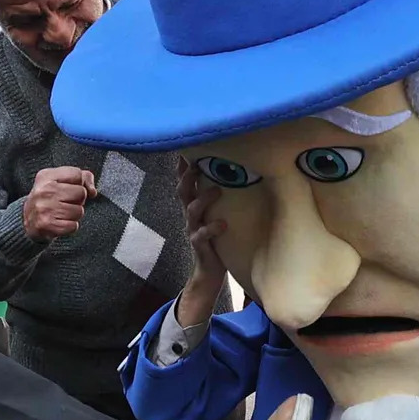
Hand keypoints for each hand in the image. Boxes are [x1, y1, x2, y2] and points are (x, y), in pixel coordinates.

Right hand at [24, 166, 96, 240]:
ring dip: (74, 215)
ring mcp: (45, 208)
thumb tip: (93, 191)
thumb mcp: (60, 181)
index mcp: (46, 176)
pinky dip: (70, 226)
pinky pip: (73, 226)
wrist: (28, 222)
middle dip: (77, 200)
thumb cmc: (49, 199)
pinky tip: (60, 223)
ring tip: (61, 213)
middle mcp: (44, 191)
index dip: (78, 183)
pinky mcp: (47, 225)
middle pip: (81, 193)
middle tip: (64, 203)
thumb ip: (83, 177)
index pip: (77, 174)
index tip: (68, 189)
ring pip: (79, 211)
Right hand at [174, 163, 229, 330]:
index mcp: (194, 206)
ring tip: (217, 190)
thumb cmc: (217, 238)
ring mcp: (193, 230)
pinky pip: (201, 236)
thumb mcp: (216, 214)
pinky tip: (223, 224)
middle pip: (182, 191)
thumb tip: (236, 173)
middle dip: (187, 176)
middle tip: (197, 162)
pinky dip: (211, 228)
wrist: (210, 273)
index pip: (185, 181)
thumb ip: (218, 197)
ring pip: (191, 210)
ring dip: (203, 199)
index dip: (183, 165)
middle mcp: (190, 216)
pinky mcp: (200, 246)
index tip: (186, 147)